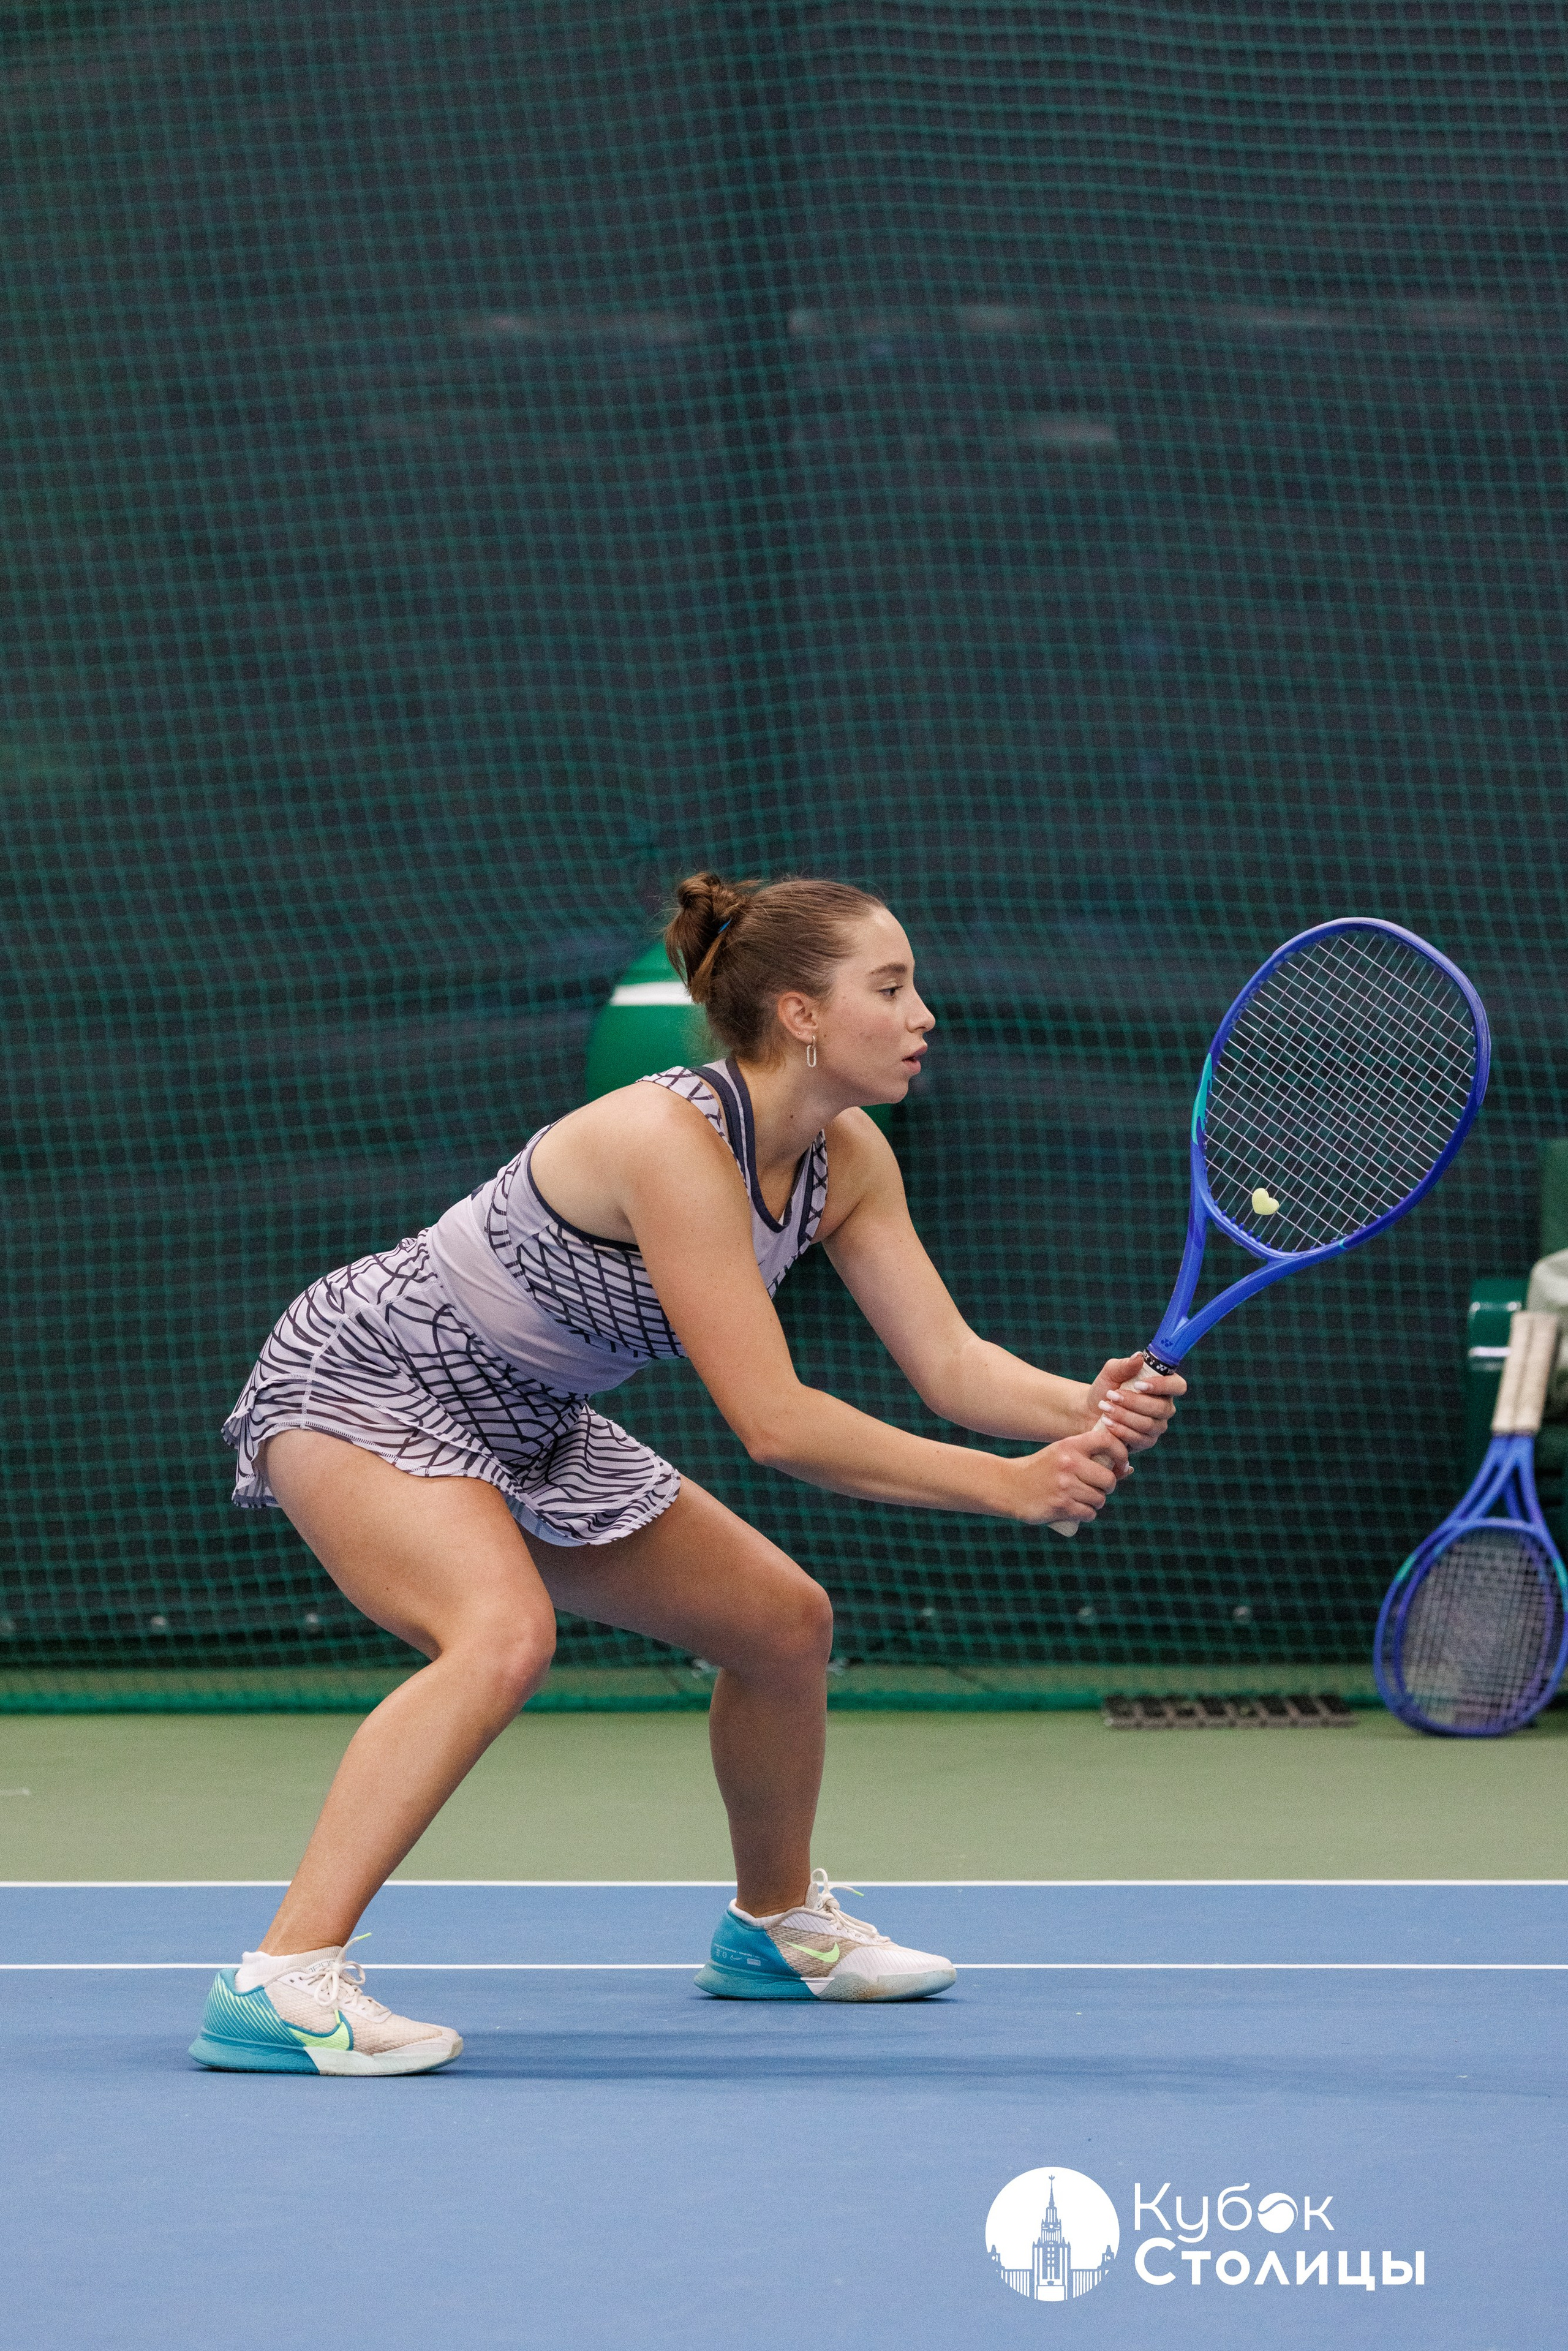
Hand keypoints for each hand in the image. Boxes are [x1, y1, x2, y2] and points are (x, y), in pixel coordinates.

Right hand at [1006, 1426, 1129, 1525]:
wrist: (1008, 1486)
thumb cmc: (1041, 1470)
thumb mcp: (1063, 1456)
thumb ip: (1092, 1459)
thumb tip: (1128, 1469)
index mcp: (1069, 1445)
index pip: (1106, 1440)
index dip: (1121, 1453)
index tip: (1121, 1464)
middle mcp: (1069, 1463)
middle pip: (1108, 1479)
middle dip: (1107, 1487)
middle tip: (1096, 1488)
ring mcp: (1065, 1485)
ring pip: (1099, 1499)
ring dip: (1095, 1502)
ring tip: (1081, 1499)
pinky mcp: (1061, 1506)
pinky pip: (1088, 1513)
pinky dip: (1085, 1514)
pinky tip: (1074, 1509)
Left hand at [1085, 1352, 1185, 1453]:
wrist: (1090, 1411)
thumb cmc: (1106, 1388)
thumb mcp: (1111, 1373)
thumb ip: (1125, 1365)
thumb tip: (1138, 1357)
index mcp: (1163, 1387)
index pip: (1178, 1386)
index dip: (1163, 1386)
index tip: (1139, 1385)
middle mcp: (1164, 1407)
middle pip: (1162, 1408)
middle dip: (1134, 1402)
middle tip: (1112, 1395)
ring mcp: (1157, 1426)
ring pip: (1149, 1424)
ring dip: (1124, 1415)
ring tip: (1105, 1407)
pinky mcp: (1146, 1441)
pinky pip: (1139, 1438)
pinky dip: (1121, 1430)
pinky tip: (1107, 1422)